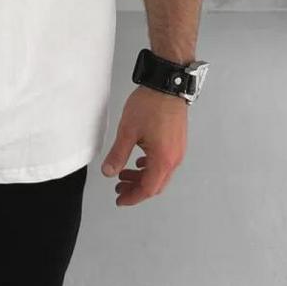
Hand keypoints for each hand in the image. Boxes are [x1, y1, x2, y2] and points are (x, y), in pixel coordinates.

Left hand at [101, 85, 187, 205]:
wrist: (168, 85)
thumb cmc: (149, 106)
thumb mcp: (128, 131)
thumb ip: (118, 154)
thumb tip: (109, 173)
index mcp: (163, 159)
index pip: (148, 188)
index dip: (133, 197)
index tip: (119, 200)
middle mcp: (174, 158)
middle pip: (156, 184)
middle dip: (136, 189)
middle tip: (119, 189)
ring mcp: (178, 150)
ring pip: (160, 173)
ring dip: (142, 177)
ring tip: (123, 174)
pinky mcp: (177, 141)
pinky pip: (164, 162)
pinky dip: (150, 166)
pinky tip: (138, 161)